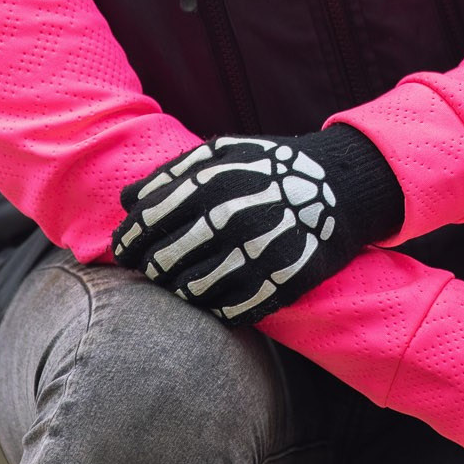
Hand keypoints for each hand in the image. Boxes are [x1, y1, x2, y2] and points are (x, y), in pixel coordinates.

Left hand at [111, 126, 402, 323]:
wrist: (339, 186)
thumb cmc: (270, 167)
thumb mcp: (223, 153)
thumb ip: (172, 173)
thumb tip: (126, 200)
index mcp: (212, 183)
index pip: (150, 222)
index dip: (129, 240)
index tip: (123, 251)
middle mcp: (231, 218)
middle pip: (165, 261)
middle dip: (151, 268)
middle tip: (153, 269)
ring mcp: (256, 253)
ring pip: (193, 291)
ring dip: (180, 290)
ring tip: (181, 282)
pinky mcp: (280, 282)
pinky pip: (230, 310)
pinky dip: (214, 308)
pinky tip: (213, 297)